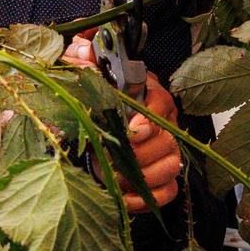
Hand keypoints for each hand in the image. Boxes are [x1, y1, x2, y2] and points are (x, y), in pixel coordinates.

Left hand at [65, 37, 181, 213]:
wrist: (90, 127)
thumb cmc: (89, 99)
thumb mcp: (79, 74)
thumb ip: (80, 60)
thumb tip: (84, 52)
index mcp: (147, 94)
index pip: (161, 102)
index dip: (148, 117)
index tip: (131, 128)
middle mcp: (163, 123)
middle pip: (167, 140)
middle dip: (137, 154)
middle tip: (112, 157)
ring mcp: (165, 151)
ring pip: (170, 166)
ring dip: (139, 176)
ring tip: (111, 174)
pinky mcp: (161, 177)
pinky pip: (166, 192)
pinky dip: (145, 199)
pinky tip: (122, 198)